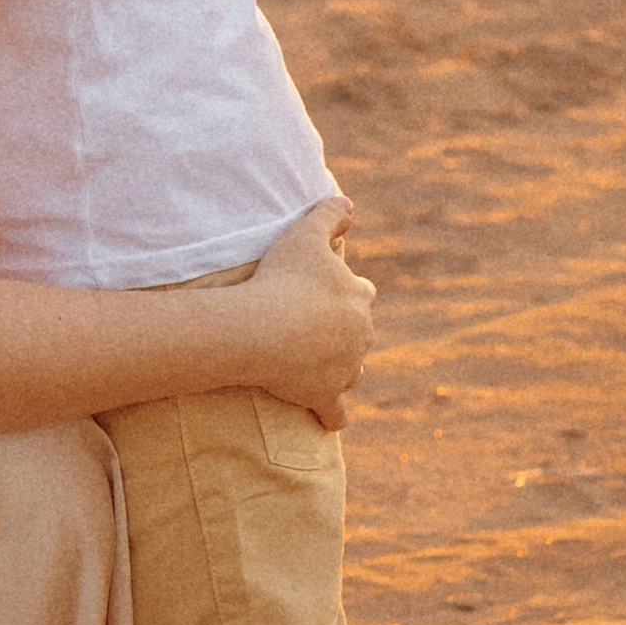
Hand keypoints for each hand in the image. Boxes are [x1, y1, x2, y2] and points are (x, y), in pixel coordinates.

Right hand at [242, 202, 374, 431]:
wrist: (263, 330)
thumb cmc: (283, 279)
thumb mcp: (305, 233)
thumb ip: (329, 214)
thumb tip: (349, 204)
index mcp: (359, 297)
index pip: (362, 292)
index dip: (344, 291)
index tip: (323, 291)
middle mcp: (360, 335)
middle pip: (359, 333)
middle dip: (343, 331)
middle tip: (313, 327)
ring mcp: (345, 369)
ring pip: (352, 371)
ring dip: (341, 368)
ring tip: (319, 365)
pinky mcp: (325, 396)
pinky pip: (335, 411)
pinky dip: (333, 416)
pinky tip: (330, 420)